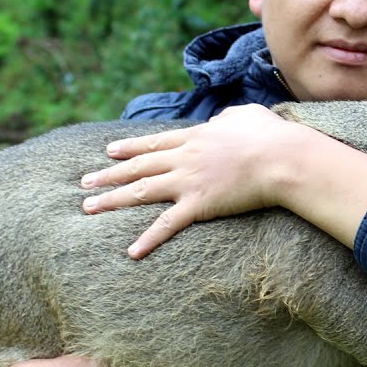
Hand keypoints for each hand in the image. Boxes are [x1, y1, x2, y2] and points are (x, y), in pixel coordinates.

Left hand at [80, 104, 300, 258]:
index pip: (154, 142)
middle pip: (138, 166)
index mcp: (195, 136)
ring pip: (140, 191)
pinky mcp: (198, 204)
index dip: (129, 147)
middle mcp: (184, 157)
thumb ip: (227, 117)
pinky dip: (147, 239)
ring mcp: (188, 181)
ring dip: (112, 200)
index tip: (109, 150)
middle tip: (86, 182)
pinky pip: (166, 225)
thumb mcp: (246, 114)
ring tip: (88, 208)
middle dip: (109, 174)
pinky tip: (131, 252)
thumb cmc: (270, 135)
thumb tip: (220, 121)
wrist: (280, 158)